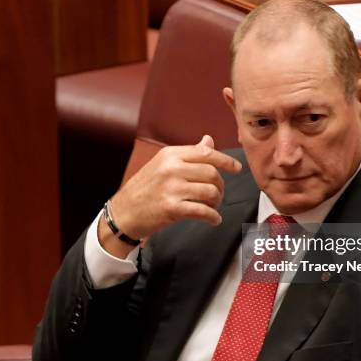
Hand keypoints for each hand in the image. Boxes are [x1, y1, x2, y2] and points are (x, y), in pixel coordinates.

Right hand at [99, 135, 241, 256]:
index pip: (206, 153)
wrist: (123, 212)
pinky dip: (213, 217)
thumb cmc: (145, 188)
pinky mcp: (171, 208)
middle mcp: (171, 169)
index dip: (226, 161)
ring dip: (217, 202)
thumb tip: (209, 140)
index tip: (236, 168)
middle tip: (218, 194)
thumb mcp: (163, 164)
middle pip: (212, 173)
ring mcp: (171, 188)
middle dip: (220, 186)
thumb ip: (188, 154)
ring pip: (210, 192)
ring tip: (213, 206)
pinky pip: (202, 211)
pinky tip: (213, 219)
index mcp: (170, 154)